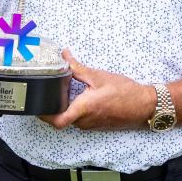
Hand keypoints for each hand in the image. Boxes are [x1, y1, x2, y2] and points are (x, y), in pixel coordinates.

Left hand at [40, 50, 155, 130]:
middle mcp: (85, 121)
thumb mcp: (98, 76)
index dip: (44, 115)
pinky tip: (81, 96)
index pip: (57, 121)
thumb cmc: (124, 92)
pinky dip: (77, 109)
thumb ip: (78, 67)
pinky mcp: (96, 125)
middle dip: (54, 106)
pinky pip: (80, 119)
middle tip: (50, 91)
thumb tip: (64, 55)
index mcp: (84, 109)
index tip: (37, 105)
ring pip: (71, 118)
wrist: (144, 105)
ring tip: (66, 90)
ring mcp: (91, 125)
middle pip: (61, 118)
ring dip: (67, 106)